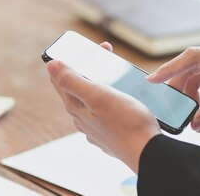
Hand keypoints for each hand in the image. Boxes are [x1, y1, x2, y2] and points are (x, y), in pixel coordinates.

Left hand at [47, 42, 160, 172]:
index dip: (69, 59)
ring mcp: (97, 128)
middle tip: (104, 52)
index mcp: (76, 108)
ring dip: (100, 82)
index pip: (61, 79)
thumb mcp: (98, 96)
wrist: (149, 153)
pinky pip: (105, 111)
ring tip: (114, 72)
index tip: (84, 47)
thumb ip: (72, 81)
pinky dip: (110, 98)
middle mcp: (83, 119)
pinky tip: (120, 96)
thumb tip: (50, 65)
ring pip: (91, 100)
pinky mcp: (112, 134)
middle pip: (77, 88)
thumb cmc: (127, 123)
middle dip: (87, 68)